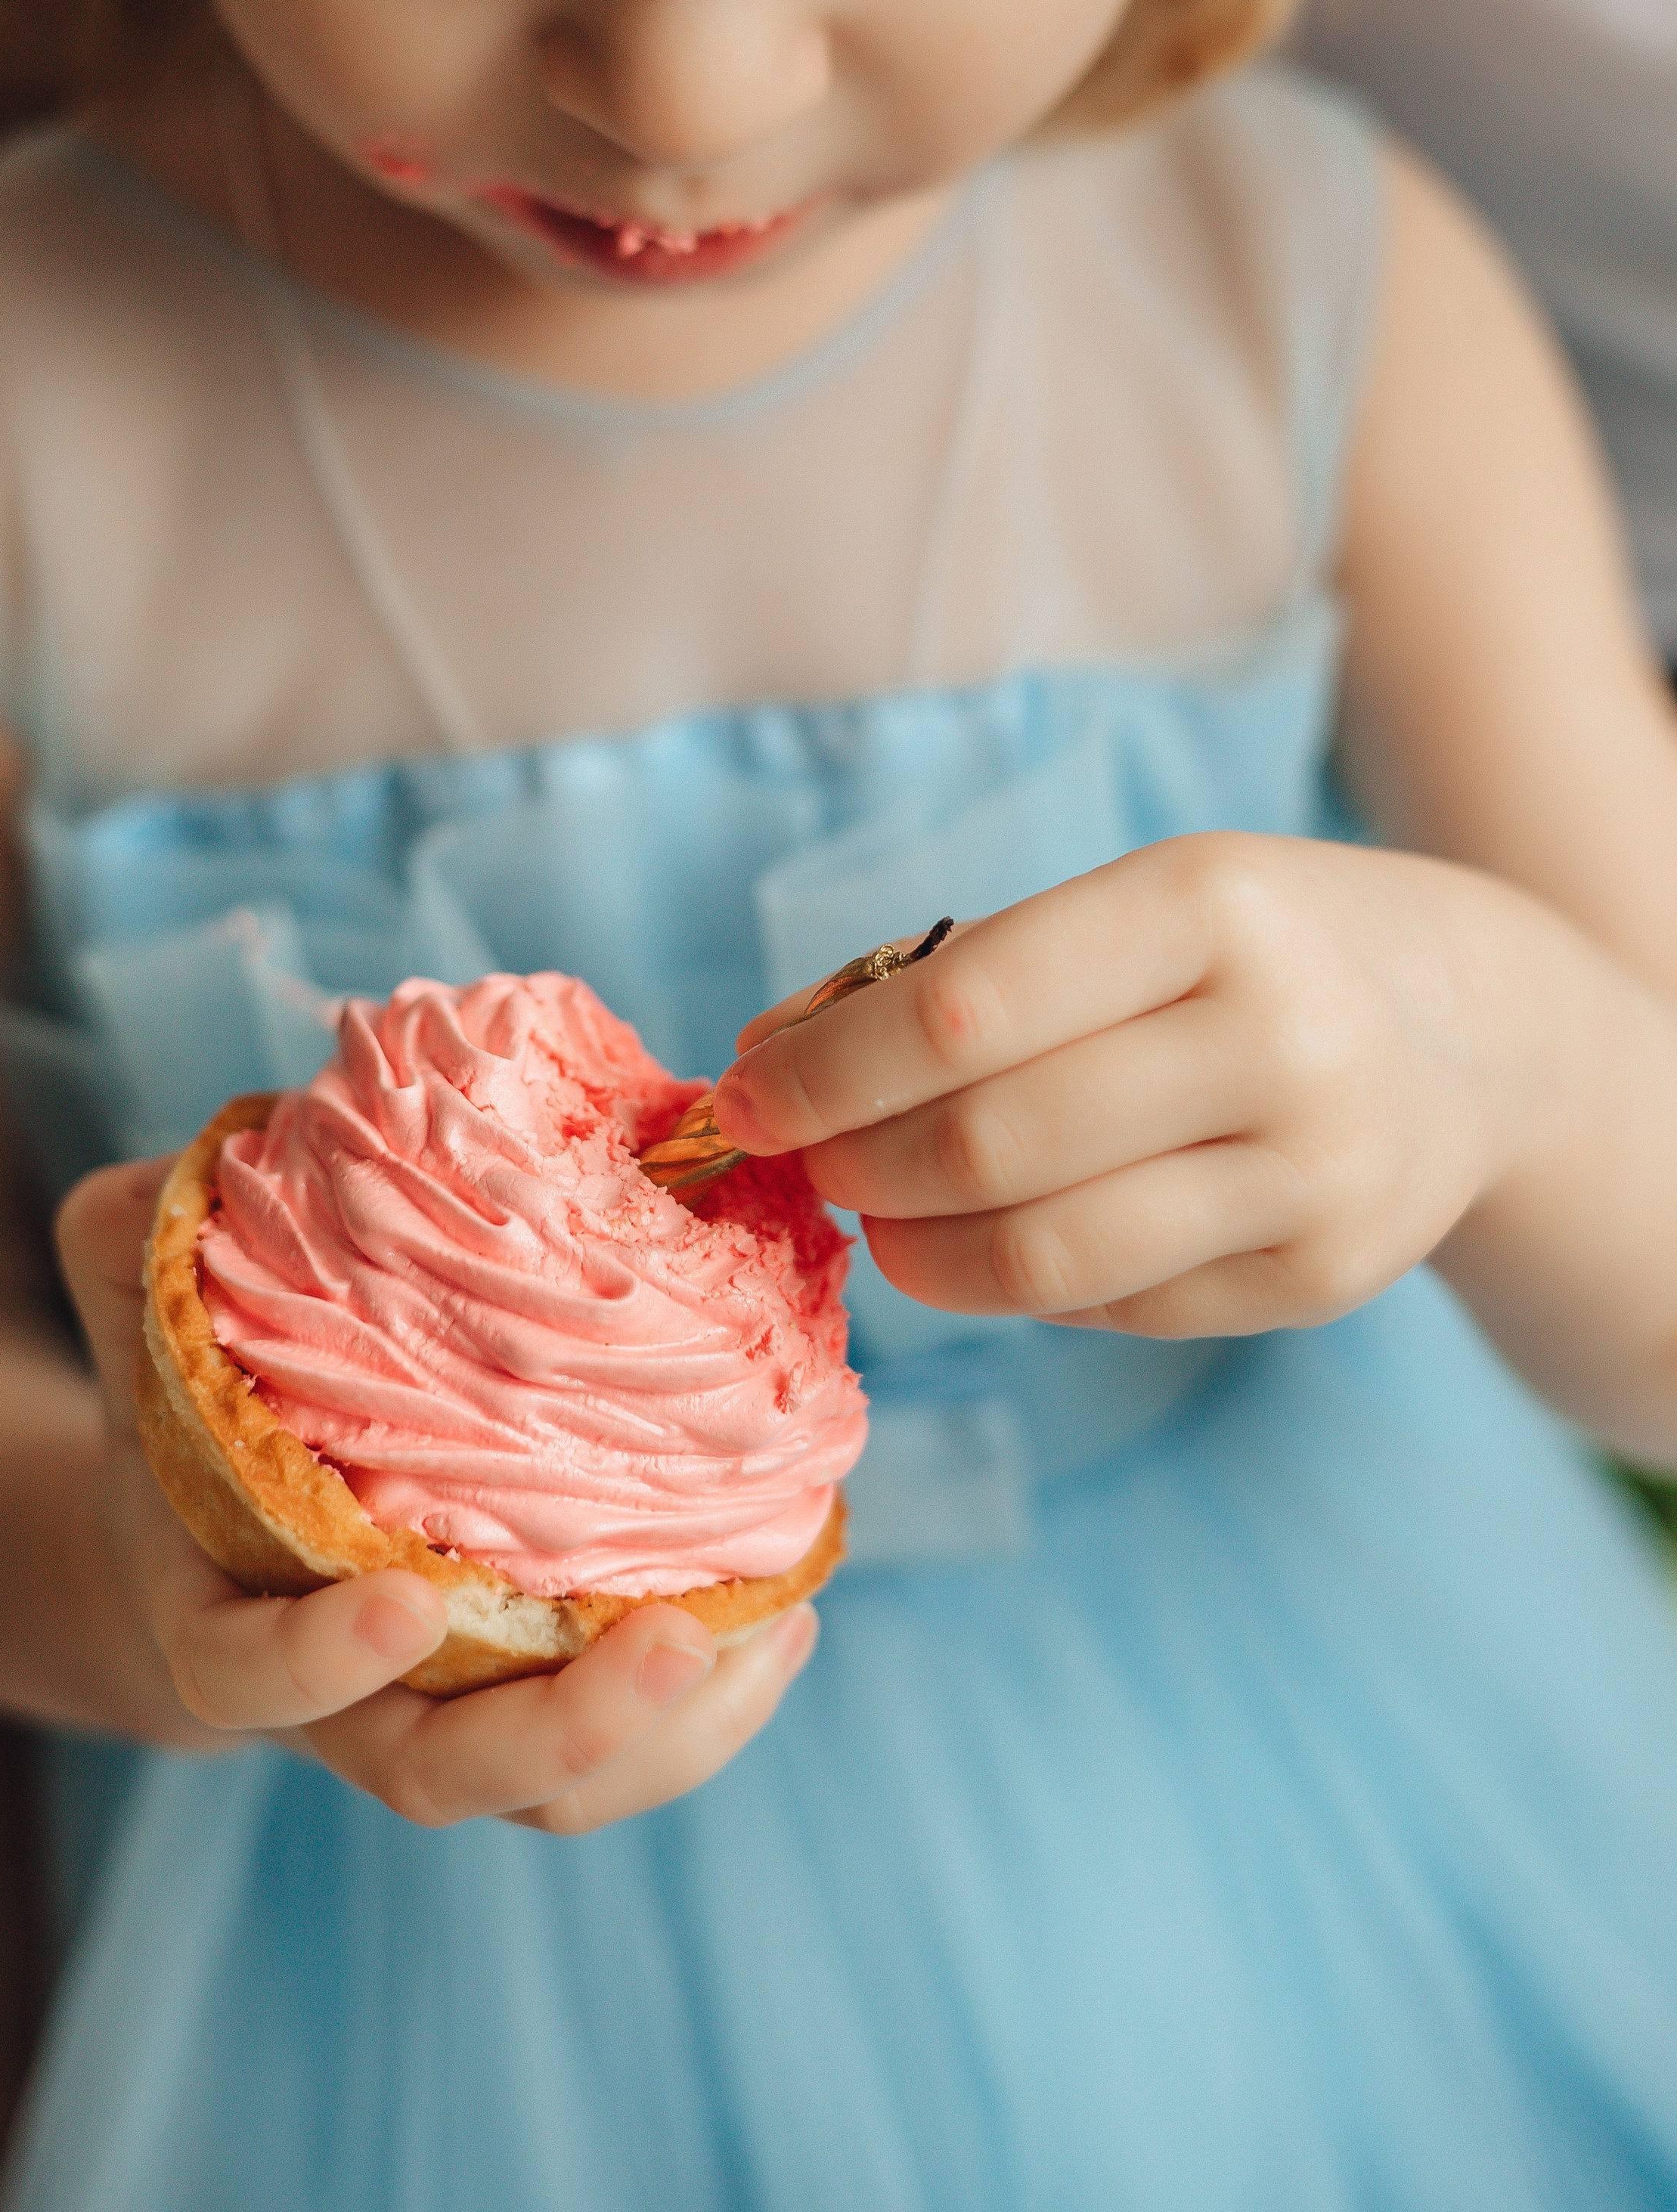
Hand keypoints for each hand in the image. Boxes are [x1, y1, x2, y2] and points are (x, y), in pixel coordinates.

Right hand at [58, 1164, 818, 1837]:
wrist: (209, 1510)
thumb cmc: (182, 1385)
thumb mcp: (138, 1305)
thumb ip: (141, 1241)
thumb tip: (200, 1160)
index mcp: (219, 1613)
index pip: (247, 1681)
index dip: (320, 1660)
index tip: (408, 1598)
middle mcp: (335, 1699)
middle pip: (440, 1776)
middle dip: (562, 1728)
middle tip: (675, 1638)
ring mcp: (442, 1713)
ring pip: (556, 1788)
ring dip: (672, 1730)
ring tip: (770, 1617)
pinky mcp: (531, 1696)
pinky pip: (628, 1753)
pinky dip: (713, 1704)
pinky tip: (783, 1605)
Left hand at [714, 834, 1538, 1340]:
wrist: (1472, 1032)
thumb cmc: (1245, 951)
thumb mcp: (1129, 906)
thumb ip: (956, 978)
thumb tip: (766, 1063)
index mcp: (1209, 907)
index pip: (966, 1012)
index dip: (826, 1071)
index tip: (740, 1097)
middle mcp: (1279, 1040)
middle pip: (993, 1145)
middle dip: (857, 1162)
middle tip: (804, 1160)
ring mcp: (1313, 1174)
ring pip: (1047, 1254)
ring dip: (915, 1247)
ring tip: (874, 1212)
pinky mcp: (1322, 1277)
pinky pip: (1113, 1305)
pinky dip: (1014, 1282)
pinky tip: (986, 1239)